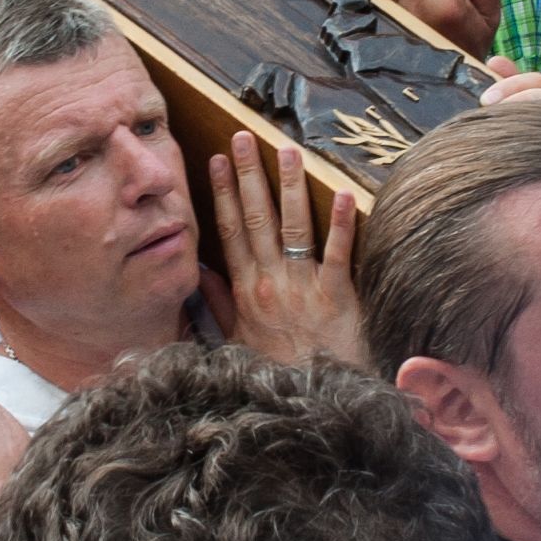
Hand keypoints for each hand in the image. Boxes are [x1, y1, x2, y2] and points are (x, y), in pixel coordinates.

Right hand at [200, 133, 366, 369]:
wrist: (314, 403)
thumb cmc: (278, 371)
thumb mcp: (237, 340)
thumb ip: (217, 304)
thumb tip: (199, 273)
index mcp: (246, 290)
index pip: (231, 231)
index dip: (223, 193)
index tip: (216, 161)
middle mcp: (271, 283)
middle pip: (257, 219)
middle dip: (250, 174)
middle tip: (244, 137)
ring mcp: (303, 287)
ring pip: (293, 227)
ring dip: (290, 185)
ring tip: (288, 149)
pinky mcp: (337, 296)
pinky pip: (337, 253)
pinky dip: (340, 224)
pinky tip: (341, 193)